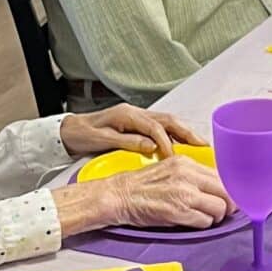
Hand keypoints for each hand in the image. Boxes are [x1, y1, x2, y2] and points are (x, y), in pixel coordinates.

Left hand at [60, 102, 201, 162]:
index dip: (167, 142)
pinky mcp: (137, 123)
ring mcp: (137, 117)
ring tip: (200, 146)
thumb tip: (150, 146)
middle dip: (187, 133)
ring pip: (168, 122)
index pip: (155, 127)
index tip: (174, 158)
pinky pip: (162, 127)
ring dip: (185, 133)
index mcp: (127, 115)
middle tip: (203, 147)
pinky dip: (175, 136)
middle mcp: (135, 113)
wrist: (67, 130)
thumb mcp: (101, 140)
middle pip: (168, 120)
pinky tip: (183, 146)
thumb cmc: (82, 135)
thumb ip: (127, 142)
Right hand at [102, 154, 235, 229]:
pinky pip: (205, 221)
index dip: (228, 190)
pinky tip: (192, 222)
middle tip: (223, 211)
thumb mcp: (170, 171)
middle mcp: (188, 175)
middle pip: (226, 191)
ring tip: (204, 217)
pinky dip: (203, 224)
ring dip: (215, 216)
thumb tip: (217, 188)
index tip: (228, 198)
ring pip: (220, 207)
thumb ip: (193, 177)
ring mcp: (184, 193)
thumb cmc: (141, 186)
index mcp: (186, 163)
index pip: (222, 176)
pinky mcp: (179, 211)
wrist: (118, 196)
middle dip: (228, 204)